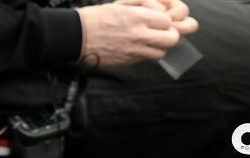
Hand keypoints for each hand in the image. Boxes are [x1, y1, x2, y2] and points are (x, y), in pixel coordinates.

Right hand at [78, 1, 195, 65]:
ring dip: (161, 46)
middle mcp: (138, 34)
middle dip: (171, 34)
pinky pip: (150, 59)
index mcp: (136, 17)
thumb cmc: (95, 18)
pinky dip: (150, 53)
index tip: (160, 20)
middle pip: (172, 39)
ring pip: (163, 51)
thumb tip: (159, 11)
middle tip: (164, 32)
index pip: (167, 21)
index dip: (166, 20)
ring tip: (152, 40)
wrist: (76, 36)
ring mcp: (135, 49)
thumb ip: (142, 7)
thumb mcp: (119, 4)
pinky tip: (142, 47)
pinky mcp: (130, 60)